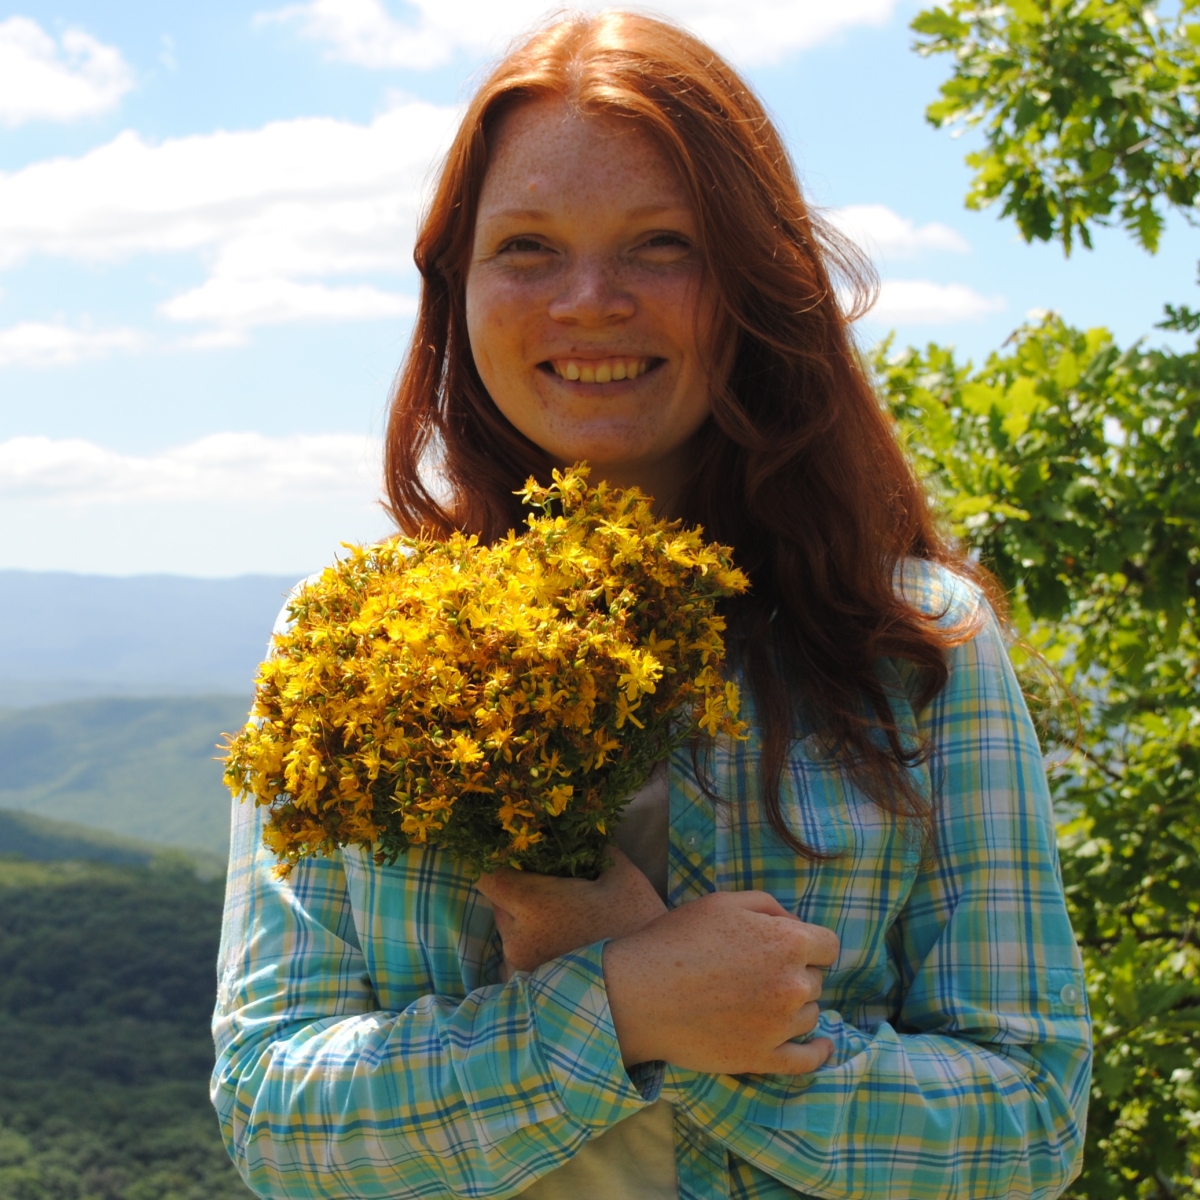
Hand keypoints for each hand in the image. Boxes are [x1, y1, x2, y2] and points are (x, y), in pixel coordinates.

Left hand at [475, 847, 666, 976]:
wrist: (649, 985)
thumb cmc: (634, 925)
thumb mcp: (622, 877)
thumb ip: (599, 853)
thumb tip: (593, 842)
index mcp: (532, 903)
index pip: (487, 878)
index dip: (497, 866)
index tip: (515, 862)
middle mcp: (517, 938)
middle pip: (500, 906)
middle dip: (517, 897)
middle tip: (550, 893)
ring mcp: (522, 970)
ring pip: (510, 937)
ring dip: (525, 928)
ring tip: (561, 928)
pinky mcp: (532, 993)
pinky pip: (518, 966)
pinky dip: (532, 957)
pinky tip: (560, 955)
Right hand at [602, 891, 839, 1075]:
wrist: (640, 992)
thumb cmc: (678, 939)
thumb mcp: (724, 902)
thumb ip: (769, 906)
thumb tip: (797, 925)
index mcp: (788, 942)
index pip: (829, 946)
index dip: (810, 944)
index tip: (790, 948)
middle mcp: (793, 985)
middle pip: (816, 980)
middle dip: (796, 973)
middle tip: (758, 973)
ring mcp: (780, 1026)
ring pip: (810, 1015)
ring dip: (794, 1007)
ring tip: (759, 1001)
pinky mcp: (763, 1058)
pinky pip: (808, 1060)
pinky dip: (819, 1053)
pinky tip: (822, 1047)